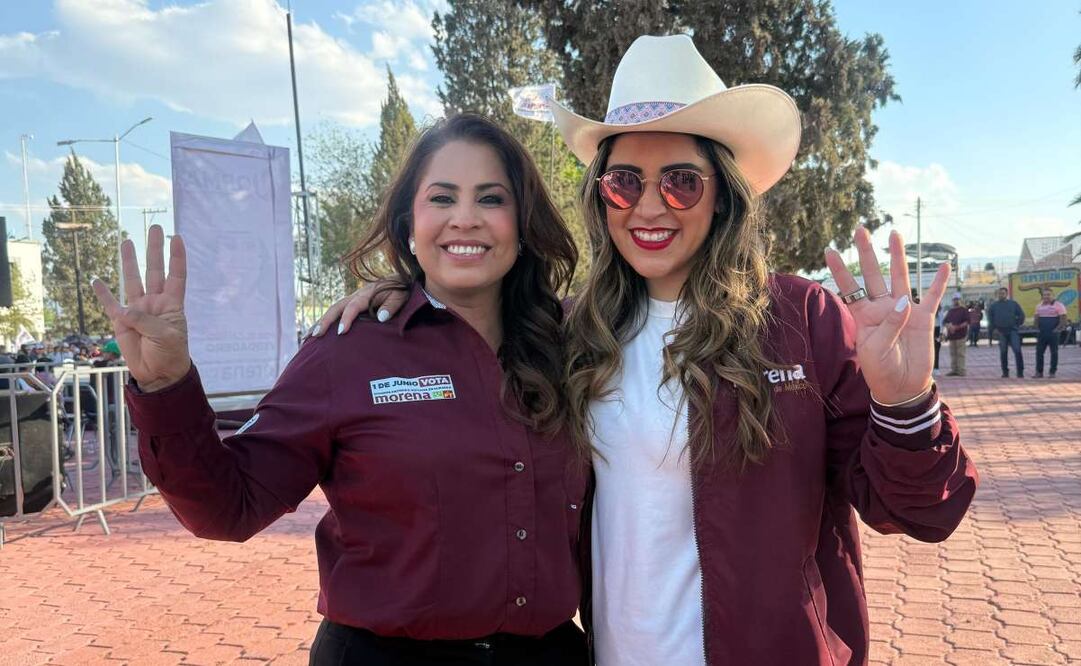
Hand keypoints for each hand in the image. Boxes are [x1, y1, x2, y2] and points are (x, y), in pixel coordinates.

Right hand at [91, 225, 191, 391]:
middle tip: (155, 227)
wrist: (158, 374)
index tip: (177, 237)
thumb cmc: (170, 354)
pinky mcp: (122, 322)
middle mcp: (155, 302)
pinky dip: (103, 293)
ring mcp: (138, 310)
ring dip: (130, 261)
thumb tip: (125, 310)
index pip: (177, 275)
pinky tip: (97, 279)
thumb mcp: (165, 337)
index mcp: (172, 304)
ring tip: (127, 241)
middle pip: (155, 270)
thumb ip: (146, 321)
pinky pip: (111, 304)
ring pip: (133, 280)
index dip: (177, 257)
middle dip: (154, 249)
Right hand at [310, 279, 408, 336]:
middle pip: (336, 307)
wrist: (402, 280)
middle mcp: (356, 295)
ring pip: (333, 310)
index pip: (353, 306)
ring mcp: (353, 299)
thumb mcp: (401, 296)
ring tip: (308, 337)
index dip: (346, 319)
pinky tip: (318, 332)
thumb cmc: (402, 290)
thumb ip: (392, 305)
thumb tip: (382, 317)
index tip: (341, 332)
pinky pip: (337, 312)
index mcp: (367, 293)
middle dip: (325, 321)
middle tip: (316, 336)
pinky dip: (326, 322)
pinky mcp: (353, 304)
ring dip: (321, 322)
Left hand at [824, 227, 950, 404]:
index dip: (839, 271)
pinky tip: (945, 265)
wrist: (902, 386)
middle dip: (866, 252)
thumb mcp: (876, 350)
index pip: (849, 288)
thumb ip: (889, 326)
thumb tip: (904, 303)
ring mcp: (904, 311)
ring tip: (894, 234)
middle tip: (860, 229)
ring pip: (900, 277)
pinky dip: (939, 282)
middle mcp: (883, 307)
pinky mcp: (924, 318)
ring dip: (898, 256)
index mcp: (864, 315)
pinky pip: (933, 296)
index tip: (829, 250)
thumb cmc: (882, 369)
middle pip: (873, 274)